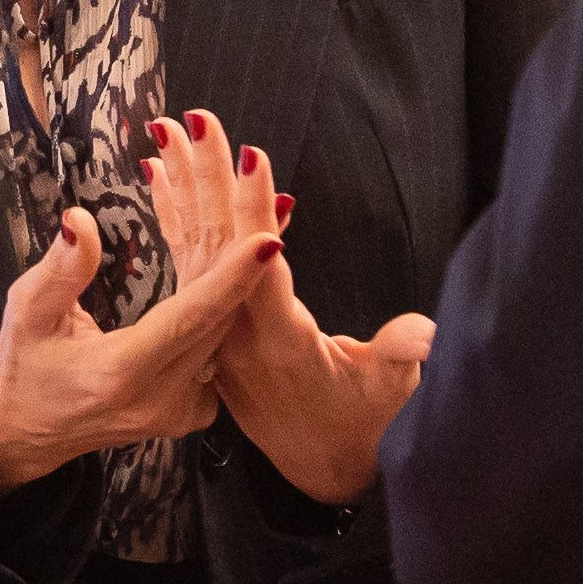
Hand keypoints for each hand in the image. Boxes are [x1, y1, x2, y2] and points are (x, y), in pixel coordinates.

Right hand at [0, 203, 279, 495]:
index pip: (188, 320)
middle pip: (220, 325)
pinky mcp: (190, 414)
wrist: (27, 430)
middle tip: (272, 209)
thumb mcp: (26, 312)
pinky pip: (220, 356)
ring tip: (263, 232)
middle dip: (247, 267)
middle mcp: (159, 399)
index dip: (230, 279)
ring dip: (243, 287)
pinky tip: (236, 277)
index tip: (266, 241)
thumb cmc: (24, 364)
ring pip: (226, 340)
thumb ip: (60, 269)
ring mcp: (179, 412)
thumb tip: (81, 220)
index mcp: (120, 373)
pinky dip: (228, 315)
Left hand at [147, 111, 434, 504]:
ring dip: (183, 187)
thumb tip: (424, 334)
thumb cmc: (362, 424)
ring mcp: (219, 330)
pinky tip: (158, 179)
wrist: (319, 465)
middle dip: (208, 178)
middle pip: (216, 244)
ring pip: (192, 247)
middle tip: (194, 118)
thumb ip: (398, 360)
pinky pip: (185, 263)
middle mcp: (235, 334)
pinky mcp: (214, 326)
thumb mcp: (389, 397)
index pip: (259, 267)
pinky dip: (174, 217)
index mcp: (277, 344)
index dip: (253, 214)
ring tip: (164, 132)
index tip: (246, 158)